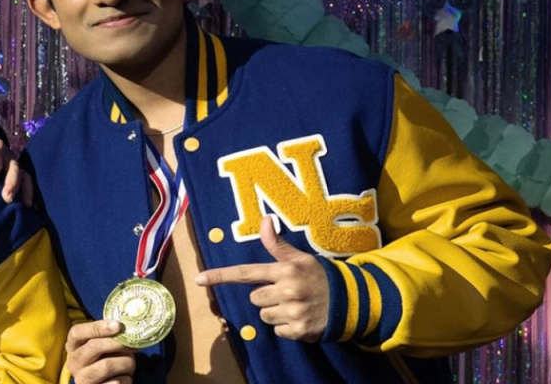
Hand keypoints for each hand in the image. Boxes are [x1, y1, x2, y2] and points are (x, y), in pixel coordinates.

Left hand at [0, 125, 33, 205]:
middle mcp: (8, 155)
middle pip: (14, 168)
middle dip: (12, 183)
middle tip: (7, 198)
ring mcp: (14, 163)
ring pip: (23, 175)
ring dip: (23, 189)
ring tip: (23, 204)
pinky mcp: (17, 172)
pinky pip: (26, 180)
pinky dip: (28, 192)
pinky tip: (28, 204)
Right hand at [65, 319, 136, 383]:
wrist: (104, 383)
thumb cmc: (104, 359)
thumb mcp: (101, 345)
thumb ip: (108, 336)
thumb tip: (128, 328)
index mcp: (72, 346)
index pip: (77, 332)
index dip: (97, 327)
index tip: (118, 325)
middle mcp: (73, 362)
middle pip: (94, 347)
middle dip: (117, 344)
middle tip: (132, 344)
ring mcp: (82, 379)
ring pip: (107, 366)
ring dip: (126, 362)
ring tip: (130, 363)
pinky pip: (116, 383)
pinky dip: (126, 378)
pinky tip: (125, 377)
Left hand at [194, 216, 329, 340]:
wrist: (352, 302)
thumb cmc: (321, 277)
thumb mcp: (301, 258)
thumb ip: (278, 245)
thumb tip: (265, 220)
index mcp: (284, 271)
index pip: (245, 273)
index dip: (220, 276)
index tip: (198, 279)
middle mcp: (286, 291)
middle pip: (254, 298)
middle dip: (266, 296)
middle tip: (287, 292)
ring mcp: (293, 312)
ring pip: (264, 315)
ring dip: (275, 312)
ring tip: (295, 305)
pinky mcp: (299, 331)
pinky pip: (277, 331)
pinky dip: (286, 327)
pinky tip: (301, 317)